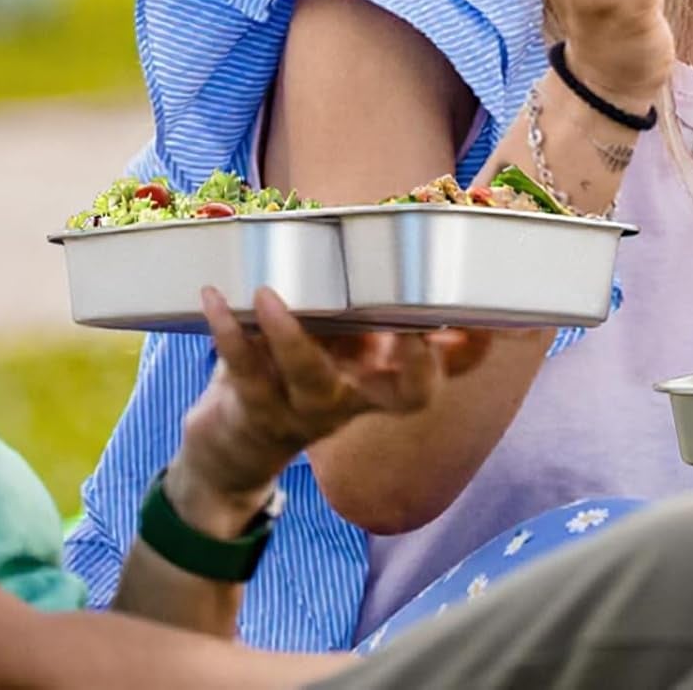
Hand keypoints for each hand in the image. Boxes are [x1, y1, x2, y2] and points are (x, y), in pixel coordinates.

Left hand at [177, 286, 494, 508]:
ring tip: (269, 293)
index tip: (477, 320)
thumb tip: (388, 242)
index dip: (467, 356)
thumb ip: (363, 314)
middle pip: (405, 396)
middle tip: (415, 324)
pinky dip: (228, 330)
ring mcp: (310, 414)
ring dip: (292, 334)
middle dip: (416, 361)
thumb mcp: (337, 350)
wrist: (234, 449)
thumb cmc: (297, 375)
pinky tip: (215, 296)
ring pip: (312, 380)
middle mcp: (357, 403)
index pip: (439, 376)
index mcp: (381, 385)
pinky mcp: (258, 410)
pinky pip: (245, 369)